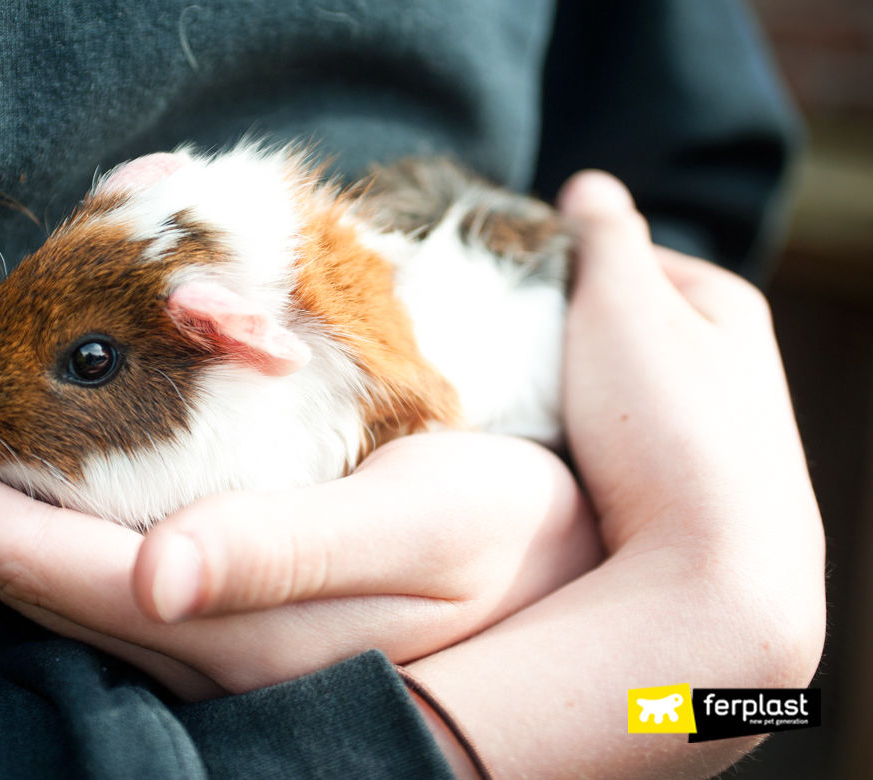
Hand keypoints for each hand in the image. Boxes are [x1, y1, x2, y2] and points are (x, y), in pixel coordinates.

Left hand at [0, 339, 599, 699]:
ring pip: (21, 544)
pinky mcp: (207, 592)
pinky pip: (68, 539)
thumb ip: (288, 554)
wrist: (566, 567)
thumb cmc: (509, 532)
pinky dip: (1, 481)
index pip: (23, 555)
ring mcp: (190, 619)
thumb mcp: (423, 528)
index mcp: (221, 621)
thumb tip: (153, 587)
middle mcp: (184, 635)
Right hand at [397, 172, 825, 778]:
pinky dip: (587, 446)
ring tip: (523, 409)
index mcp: (724, 306)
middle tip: (505, 348)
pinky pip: (621, 449)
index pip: (629, 256)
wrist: (716, 572)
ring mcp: (712, 438)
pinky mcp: (688, 497)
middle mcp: (731, 369)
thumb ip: (604, 236)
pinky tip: (558, 462)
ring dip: (572, 395)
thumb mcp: (624, 304)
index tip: (507, 285)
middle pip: (623, 328)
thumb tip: (589, 186)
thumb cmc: (669, 425)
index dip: (564, 263)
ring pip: (618, 393)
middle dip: (565, 333)